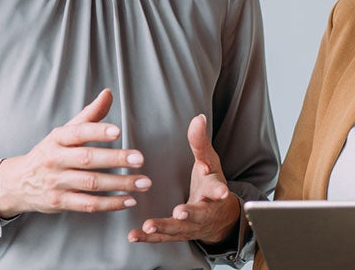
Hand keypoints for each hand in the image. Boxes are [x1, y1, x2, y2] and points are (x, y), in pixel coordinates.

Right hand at [0, 89, 149, 218]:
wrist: (18, 182)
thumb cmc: (48, 154)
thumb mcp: (63, 133)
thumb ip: (89, 115)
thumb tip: (108, 93)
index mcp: (57, 139)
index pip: (78, 132)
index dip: (97, 131)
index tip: (118, 131)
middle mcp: (55, 160)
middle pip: (87, 159)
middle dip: (115, 159)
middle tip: (140, 159)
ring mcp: (56, 182)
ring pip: (91, 183)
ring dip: (120, 184)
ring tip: (143, 182)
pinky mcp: (60, 202)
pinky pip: (88, 204)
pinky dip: (110, 204)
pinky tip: (128, 200)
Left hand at [128, 114, 239, 244]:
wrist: (220, 218)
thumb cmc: (211, 184)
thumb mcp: (209, 162)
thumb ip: (201, 143)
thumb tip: (198, 117)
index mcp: (214, 192)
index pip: (218, 190)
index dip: (218, 190)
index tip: (220, 191)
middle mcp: (205, 212)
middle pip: (199, 214)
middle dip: (190, 214)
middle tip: (180, 213)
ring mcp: (191, 226)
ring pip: (179, 229)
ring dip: (164, 227)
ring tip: (149, 226)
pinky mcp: (178, 234)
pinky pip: (163, 238)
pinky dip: (148, 238)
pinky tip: (133, 235)